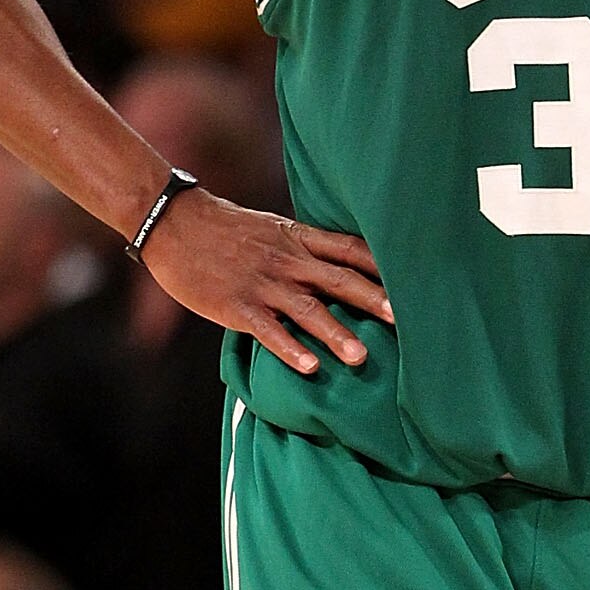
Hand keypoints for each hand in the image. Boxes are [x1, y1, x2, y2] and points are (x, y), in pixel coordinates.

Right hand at [144, 189, 392, 376]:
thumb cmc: (224, 229)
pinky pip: (267, 330)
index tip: (415, 281)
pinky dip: (289, 348)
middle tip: (405, 322)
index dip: (381, 267)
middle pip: (338, 280)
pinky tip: (309, 367)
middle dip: (372, 301)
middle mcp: (286, 259)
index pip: (349, 249)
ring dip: (335, 333)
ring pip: (307, 309)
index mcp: (298, 239)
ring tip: (361, 357)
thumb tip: (339, 265)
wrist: (174, 222)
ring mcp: (262, 283)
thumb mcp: (272, 229)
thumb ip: (305, 247)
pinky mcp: (236, 305)